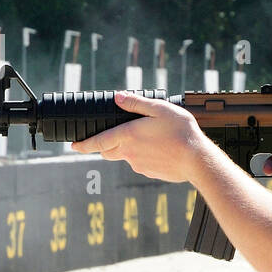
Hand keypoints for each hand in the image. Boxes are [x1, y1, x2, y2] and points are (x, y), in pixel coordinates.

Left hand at [70, 91, 202, 181]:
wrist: (198, 160)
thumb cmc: (182, 132)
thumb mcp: (160, 109)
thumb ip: (136, 103)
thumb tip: (117, 97)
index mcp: (128, 135)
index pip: (98, 141)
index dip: (83, 144)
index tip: (74, 146)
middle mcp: (129, 153)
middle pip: (107, 152)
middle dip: (104, 146)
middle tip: (113, 137)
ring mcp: (139, 166)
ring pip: (126, 157)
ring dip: (130, 149)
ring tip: (153, 140)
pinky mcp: (150, 173)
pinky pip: (141, 164)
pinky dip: (145, 158)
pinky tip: (161, 151)